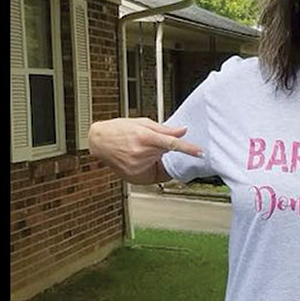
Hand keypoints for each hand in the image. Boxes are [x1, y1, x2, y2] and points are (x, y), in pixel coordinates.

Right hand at [88, 118, 202, 179]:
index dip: (188, 148)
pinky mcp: (134, 177)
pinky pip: (152, 174)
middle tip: (150, 143)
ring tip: (139, 149)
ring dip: (156, 158)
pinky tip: (138, 159)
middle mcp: (140, 153)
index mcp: (144, 137)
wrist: (99, 141)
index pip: (172, 144)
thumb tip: (183, 131)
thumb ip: (165, 129)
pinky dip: (150, 167)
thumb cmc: (120, 129)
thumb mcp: (143, 123)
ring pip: (159, 164)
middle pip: (166, 154)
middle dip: (163, 150)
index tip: (200, 153)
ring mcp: (136, 166)